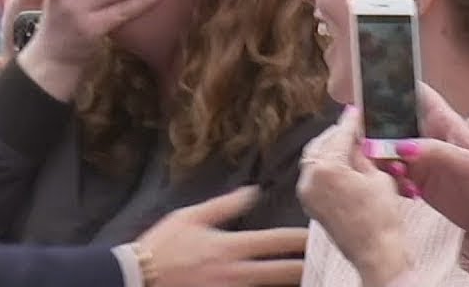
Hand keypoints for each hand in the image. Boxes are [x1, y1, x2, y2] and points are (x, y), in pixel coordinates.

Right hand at [135, 187, 307, 286]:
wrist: (140, 278)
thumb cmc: (163, 245)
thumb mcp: (190, 216)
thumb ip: (224, 206)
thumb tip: (252, 192)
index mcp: (229, 247)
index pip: (275, 242)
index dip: (301, 240)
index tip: (319, 236)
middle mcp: (235, 273)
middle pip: (283, 273)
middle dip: (308, 268)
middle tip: (327, 264)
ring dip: (290, 282)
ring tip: (309, 276)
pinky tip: (277, 286)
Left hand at [297, 110, 411, 286]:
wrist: (376, 253)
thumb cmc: (381, 217)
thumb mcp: (378, 177)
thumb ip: (365, 154)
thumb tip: (358, 140)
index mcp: (326, 168)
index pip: (340, 136)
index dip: (350, 122)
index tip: (355, 111)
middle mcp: (309, 178)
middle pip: (321, 145)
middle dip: (337, 135)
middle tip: (353, 127)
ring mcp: (306, 192)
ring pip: (314, 159)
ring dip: (330, 150)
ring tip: (350, 145)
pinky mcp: (310, 204)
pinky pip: (315, 176)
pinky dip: (327, 166)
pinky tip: (343, 164)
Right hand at [383, 85, 468, 244]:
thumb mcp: (463, 162)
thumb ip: (430, 150)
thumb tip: (397, 146)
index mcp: (440, 120)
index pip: (414, 91)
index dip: (393, 85)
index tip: (371, 91)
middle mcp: (424, 133)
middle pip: (389, 118)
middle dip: (377, 130)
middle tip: (376, 146)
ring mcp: (416, 154)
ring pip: (384, 145)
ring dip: (382, 158)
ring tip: (399, 174)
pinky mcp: (411, 174)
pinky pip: (388, 169)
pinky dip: (389, 177)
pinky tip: (405, 188)